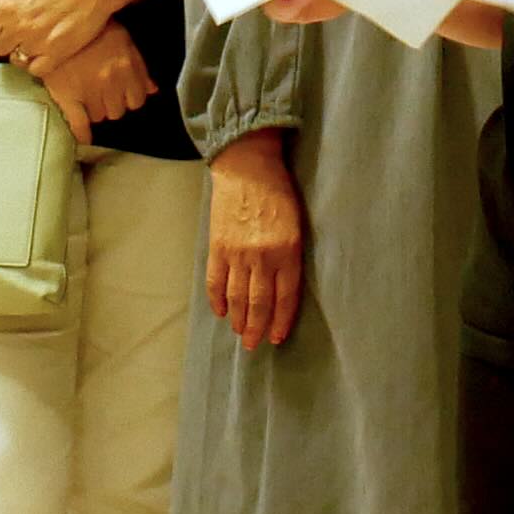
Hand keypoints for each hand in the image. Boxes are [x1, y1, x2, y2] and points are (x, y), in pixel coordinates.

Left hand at [0, 0, 140, 67]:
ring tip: (35, 36)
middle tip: (21, 27)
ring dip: (22, 49)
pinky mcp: (60, 52)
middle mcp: (21, 26)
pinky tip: (44, 49)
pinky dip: (37, 63)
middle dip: (6, 37)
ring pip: (16, 58)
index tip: (3, 20)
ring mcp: (40, 41)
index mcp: (8, 5)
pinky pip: (36, 69)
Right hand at [34, 23, 154, 146]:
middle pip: (118, 110)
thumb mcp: (122, 40)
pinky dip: (82, 133)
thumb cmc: (92, 28)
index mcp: (126, 67)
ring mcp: (88, 91)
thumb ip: (139, 67)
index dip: (130, 97)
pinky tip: (84, 138)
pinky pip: (78, 123)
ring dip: (96, 110)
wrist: (55, 19)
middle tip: (102, 94)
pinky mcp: (65, 96)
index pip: (137, 99)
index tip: (122, 94)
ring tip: (88, 99)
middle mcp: (110, 82)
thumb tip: (153, 90)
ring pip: (100, 116)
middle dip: (112, 104)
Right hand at [203, 131, 304, 349]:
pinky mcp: (217, 247)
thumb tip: (284, 288)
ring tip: (240, 334)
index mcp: (288, 251)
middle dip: (257, 329)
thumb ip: (291, 256)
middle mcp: (262, 256)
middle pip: (259, 303)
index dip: (281, 321)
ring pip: (236, 297)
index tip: (277, 338)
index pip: (285, 297)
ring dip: (238, 320)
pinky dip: (217, 300)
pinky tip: (221, 313)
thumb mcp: (297, 225)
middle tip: (254, 346)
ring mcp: (237, 253)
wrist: (247, 167)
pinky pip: (215, 281)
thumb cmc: (279, 194)